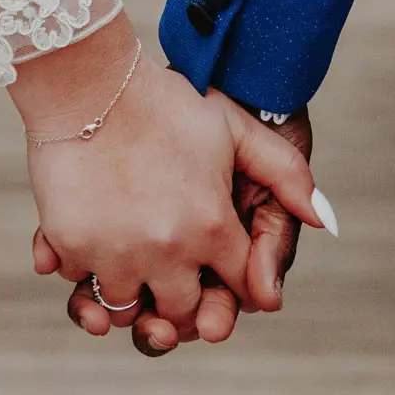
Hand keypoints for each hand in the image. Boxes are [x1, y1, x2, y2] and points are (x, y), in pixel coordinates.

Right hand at [60, 106, 312, 353]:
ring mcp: (115, 254)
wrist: (91, 81)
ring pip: (125, 310)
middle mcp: (167, 253)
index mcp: (212, 228)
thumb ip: (288, 173)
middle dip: (180, 301)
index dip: (232, 284)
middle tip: (168, 272)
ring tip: (128, 258)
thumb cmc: (164, 101)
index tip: (217, 271)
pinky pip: (80, 284)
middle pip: (180, 313)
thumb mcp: (235, 127)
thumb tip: (325, 220)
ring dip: (129, 291)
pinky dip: (84, 270)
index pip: (238, 290)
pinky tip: (90, 240)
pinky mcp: (69, 247)